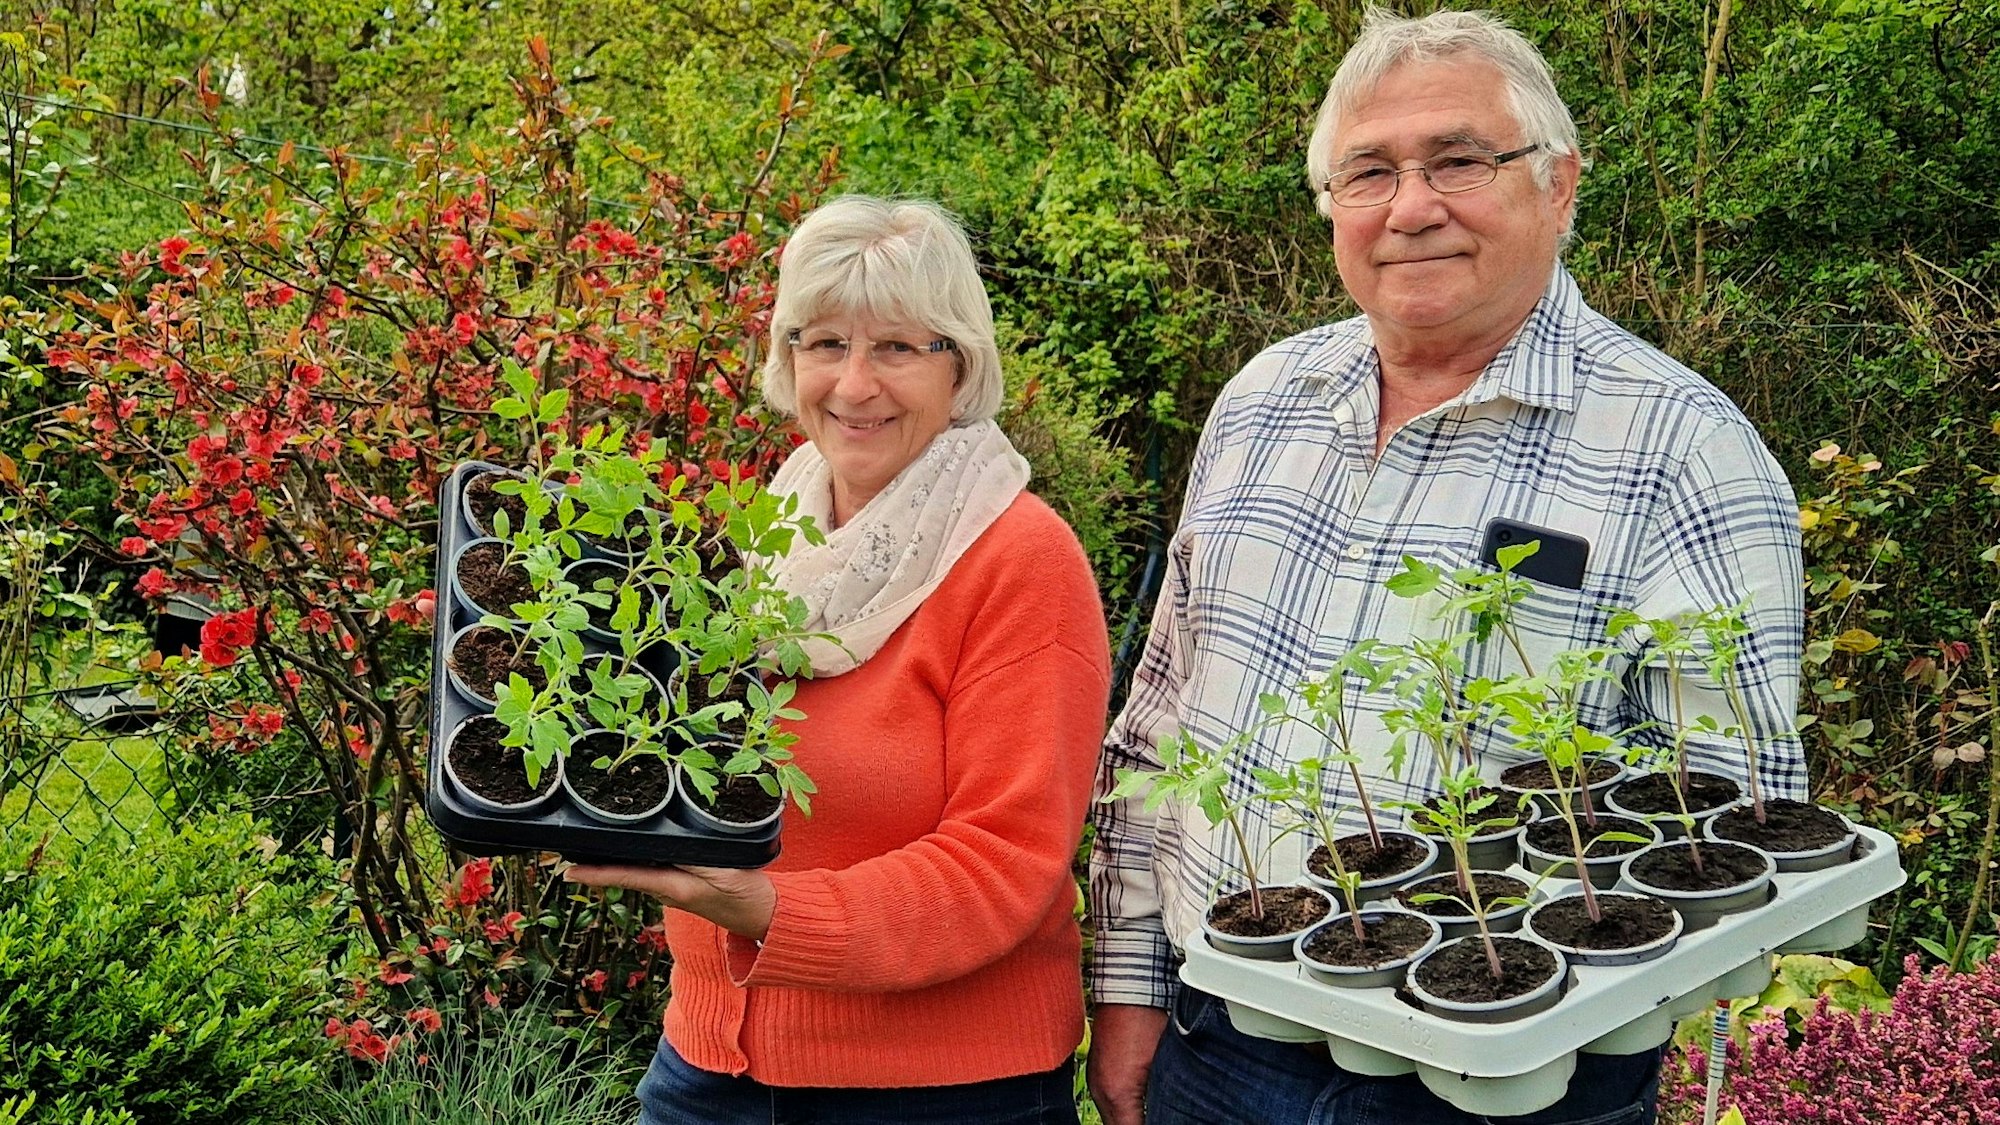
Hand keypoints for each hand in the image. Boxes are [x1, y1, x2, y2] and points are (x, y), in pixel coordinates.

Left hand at [564, 862, 775, 940]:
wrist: (766, 916)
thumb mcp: (721, 870)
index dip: (595, 875)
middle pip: (627, 870)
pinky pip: (657, 867)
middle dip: (601, 860)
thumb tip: (664, 842)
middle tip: (573, 845)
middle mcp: (668, 890)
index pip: (626, 877)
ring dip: (620, 856)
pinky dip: (643, 855)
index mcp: (673, 887)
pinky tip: (641, 841)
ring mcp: (676, 888)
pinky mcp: (686, 884)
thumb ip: (693, 856)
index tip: (567, 873)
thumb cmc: (746, 895)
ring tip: (599, 838)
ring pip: (641, 867)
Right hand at [1087, 1003, 1169, 1124]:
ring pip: (1112, 1119)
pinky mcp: (1096, 1074)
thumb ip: (1163, 1099)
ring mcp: (1095, 1083)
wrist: (1125, 991)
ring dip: (1129, 1120)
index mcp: (1117, 1096)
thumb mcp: (1163, 1066)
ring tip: (1149, 1115)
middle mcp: (1100, 1093)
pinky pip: (1107, 1103)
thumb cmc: (1145, 1021)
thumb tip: (1169, 1113)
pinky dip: (1122, 1109)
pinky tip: (1139, 1105)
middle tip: (1160, 1118)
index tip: (1166, 1121)